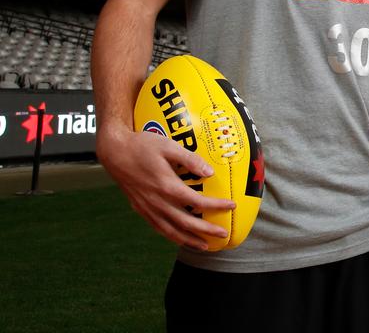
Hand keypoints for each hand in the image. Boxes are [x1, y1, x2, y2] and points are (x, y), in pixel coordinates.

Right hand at [97, 127, 232, 249]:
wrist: (114, 152)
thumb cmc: (143, 146)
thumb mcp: (168, 146)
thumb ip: (190, 159)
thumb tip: (209, 173)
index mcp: (166, 186)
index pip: (196, 202)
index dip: (215, 206)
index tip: (231, 206)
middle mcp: (157, 201)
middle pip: (185, 222)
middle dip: (206, 230)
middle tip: (223, 234)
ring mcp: (147, 207)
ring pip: (170, 230)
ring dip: (189, 239)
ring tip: (204, 246)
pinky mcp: (140, 208)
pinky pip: (158, 227)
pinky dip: (171, 236)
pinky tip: (180, 238)